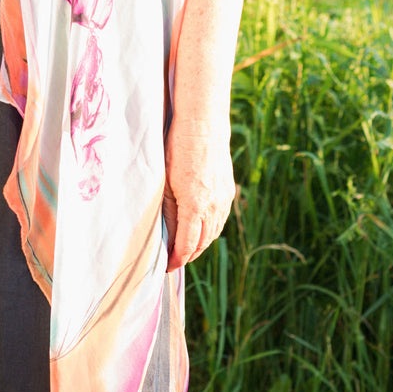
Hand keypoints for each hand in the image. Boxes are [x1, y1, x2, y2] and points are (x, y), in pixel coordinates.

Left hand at [163, 117, 235, 271]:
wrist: (204, 124)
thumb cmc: (178, 149)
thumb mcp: (165, 181)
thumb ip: (168, 210)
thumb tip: (167, 235)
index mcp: (195, 206)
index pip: (187, 245)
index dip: (176, 259)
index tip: (166, 267)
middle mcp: (213, 206)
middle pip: (202, 243)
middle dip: (188, 255)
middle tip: (173, 261)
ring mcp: (223, 198)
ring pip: (214, 233)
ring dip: (200, 244)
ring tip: (186, 249)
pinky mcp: (228, 190)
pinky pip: (220, 219)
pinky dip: (210, 230)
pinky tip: (201, 229)